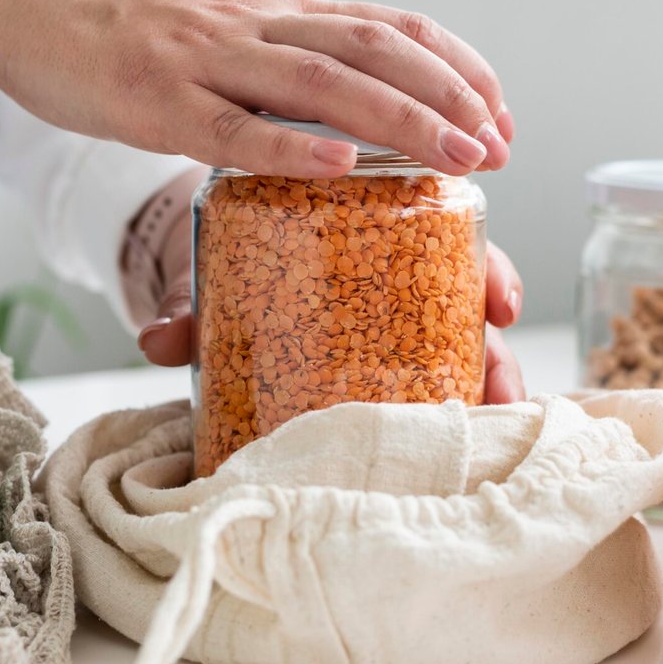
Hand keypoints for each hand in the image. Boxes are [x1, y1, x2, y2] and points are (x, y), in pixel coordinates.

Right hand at [0, 0, 512, 177]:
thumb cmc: (116, 19)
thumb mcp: (215, 21)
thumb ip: (274, 53)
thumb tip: (339, 102)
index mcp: (272, 11)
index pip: (388, 27)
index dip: (455, 66)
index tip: (500, 111)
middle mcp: (253, 24)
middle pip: (374, 50)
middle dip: (449, 96)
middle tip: (500, 144)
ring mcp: (205, 59)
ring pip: (320, 83)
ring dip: (400, 120)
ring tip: (457, 155)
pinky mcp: (154, 101)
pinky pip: (231, 127)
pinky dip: (290, 147)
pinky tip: (339, 166)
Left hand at [140, 235, 526, 405]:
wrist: (192, 268)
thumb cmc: (221, 256)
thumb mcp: (205, 271)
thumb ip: (185, 305)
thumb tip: (159, 340)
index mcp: (368, 232)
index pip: (447, 245)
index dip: (486, 274)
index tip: (502, 306)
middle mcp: (392, 278)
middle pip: (466, 305)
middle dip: (496, 347)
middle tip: (503, 384)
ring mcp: (387, 325)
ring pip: (455, 347)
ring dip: (483, 383)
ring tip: (490, 421)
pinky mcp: (369, 363)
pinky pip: (420, 378)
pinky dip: (445, 400)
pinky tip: (461, 431)